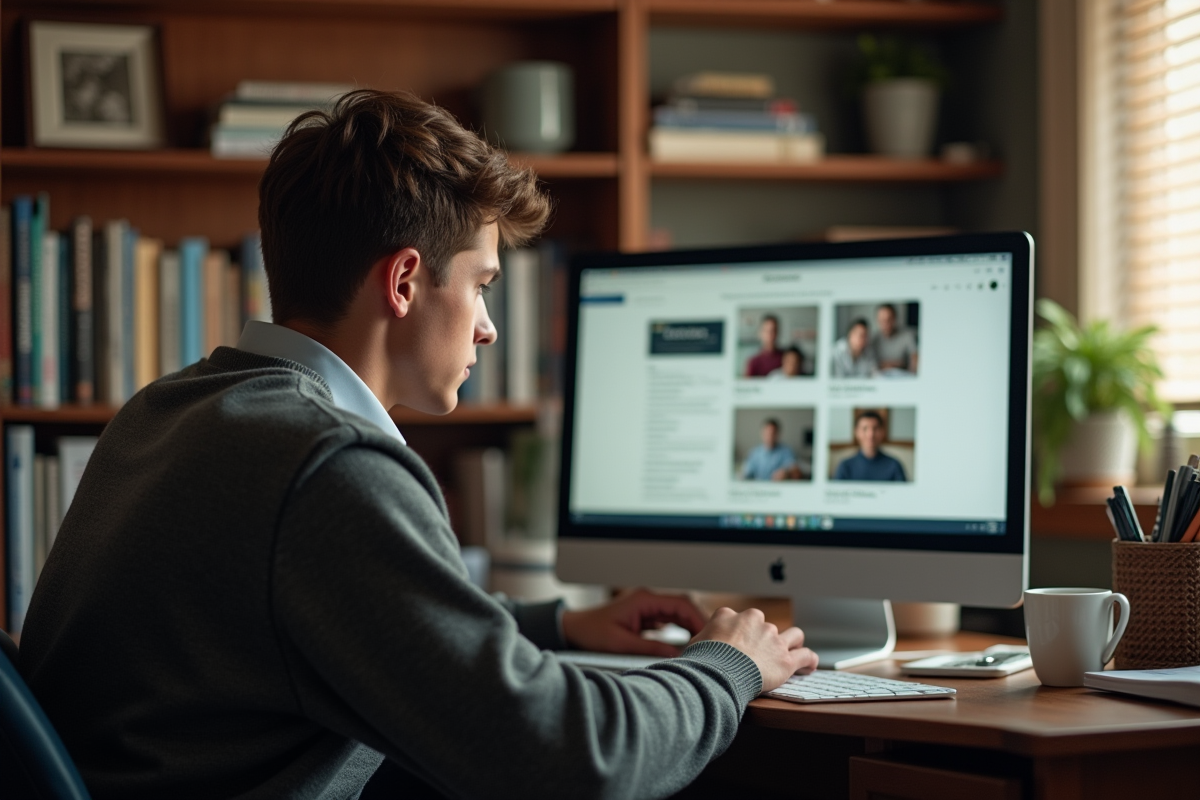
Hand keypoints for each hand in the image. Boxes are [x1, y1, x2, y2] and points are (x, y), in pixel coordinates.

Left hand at [561, 588, 707, 657]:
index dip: (697, 618)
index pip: (681, 603)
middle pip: (683, 606)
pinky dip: (680, 629)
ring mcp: (647, 607)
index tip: (709, 633)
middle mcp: (648, 599)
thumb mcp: (621, 644)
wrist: (574, 630)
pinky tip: (688, 642)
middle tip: (712, 639)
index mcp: (644, 599)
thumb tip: (677, 654)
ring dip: (691, 626)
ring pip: (678, 612)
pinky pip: (669, 619)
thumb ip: (650, 648)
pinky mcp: (645, 616)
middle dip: (699, 621)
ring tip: (703, 643)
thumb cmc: (592, 633)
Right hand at [691, 607, 817, 691]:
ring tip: (791, 653)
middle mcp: (754, 621)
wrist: (718, 672)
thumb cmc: (704, 660)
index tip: (738, 644)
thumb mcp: (695, 643)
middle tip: (759, 655)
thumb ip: (704, 640)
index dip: (740, 632)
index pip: (738, 619)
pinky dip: (809, 661)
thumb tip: (701, 646)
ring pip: (793, 635)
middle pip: (765, 626)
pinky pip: (806, 656)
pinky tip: (808, 666)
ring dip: (792, 643)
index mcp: (730, 615)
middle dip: (764, 638)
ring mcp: (772, 639)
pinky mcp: (785, 658)